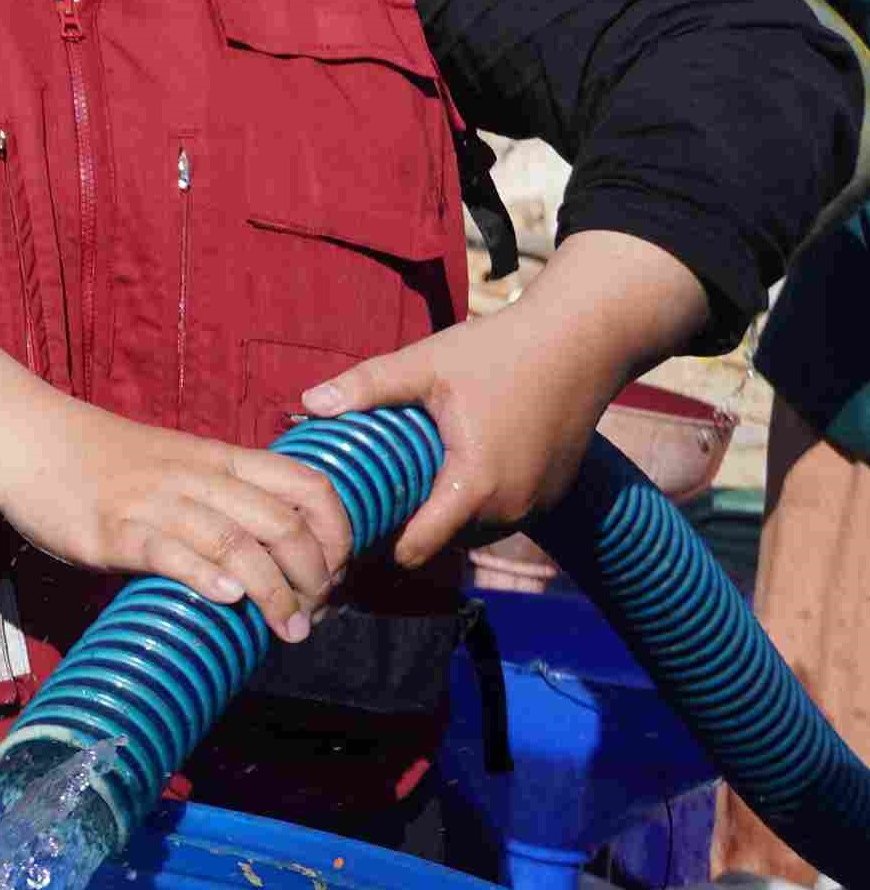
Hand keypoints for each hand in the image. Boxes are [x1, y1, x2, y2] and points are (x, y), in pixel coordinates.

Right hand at [0, 398, 354, 642]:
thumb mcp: (175, 464)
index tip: (336, 571)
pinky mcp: (113, 530)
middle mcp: (195, 477)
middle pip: (282, 523)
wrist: (27, 441)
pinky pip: (169, 552)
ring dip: (274, 594)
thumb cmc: (103, 463)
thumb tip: (267, 558)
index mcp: (218, 458)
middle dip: (314, 577)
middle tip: (313, 615)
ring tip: (288, 630)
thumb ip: (217, 498)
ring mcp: (155, 502)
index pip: (306, 484)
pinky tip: (226, 600)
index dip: (337, 531)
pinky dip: (205, 577)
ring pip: (236, 543)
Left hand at [298, 229, 708, 569]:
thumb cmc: (501, 350)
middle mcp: (511, 508)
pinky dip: (472, 504)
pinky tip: (447, 469)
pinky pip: (499, 516)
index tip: (346, 526)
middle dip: (402, 528)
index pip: (415, 550)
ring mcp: (537, 505)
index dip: (375, 545)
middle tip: (365, 499)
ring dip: (439, 516)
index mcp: (475, 484)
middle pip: (440, 544)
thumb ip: (367, 387)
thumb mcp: (426, 363)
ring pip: (470, 533)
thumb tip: (307, 403)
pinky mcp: (551, 494)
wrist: (583, 339)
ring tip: (402, 482)